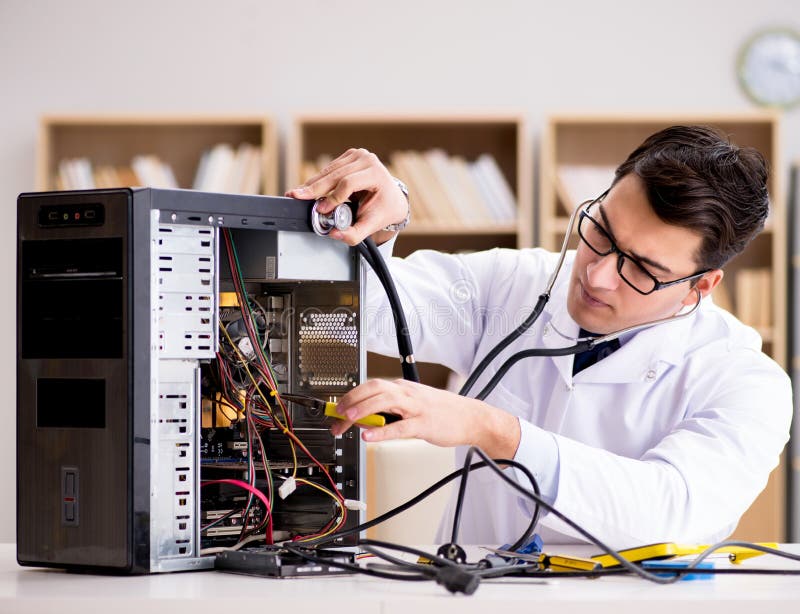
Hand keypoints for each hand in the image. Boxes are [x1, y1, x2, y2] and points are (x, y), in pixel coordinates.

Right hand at [285, 148, 407, 245]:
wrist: (392, 197)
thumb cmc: (384, 209)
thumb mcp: (372, 225)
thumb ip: (354, 234)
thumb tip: (334, 234)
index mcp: (376, 173)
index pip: (349, 183)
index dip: (332, 197)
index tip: (322, 209)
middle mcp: (367, 160)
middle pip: (335, 174)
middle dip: (314, 188)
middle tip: (297, 197)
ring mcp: (358, 155)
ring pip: (328, 171)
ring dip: (312, 184)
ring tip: (297, 194)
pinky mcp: (349, 156)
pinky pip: (329, 169)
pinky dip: (318, 180)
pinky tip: (309, 189)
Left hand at [330, 379, 521, 458]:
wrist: (470, 417)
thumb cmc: (441, 412)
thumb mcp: (412, 405)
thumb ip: (390, 409)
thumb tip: (365, 418)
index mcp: (402, 388)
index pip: (370, 386)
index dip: (350, 395)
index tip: (336, 408)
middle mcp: (407, 393)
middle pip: (373, 389)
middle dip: (351, 401)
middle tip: (336, 415)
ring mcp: (416, 408)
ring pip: (384, 401)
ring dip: (363, 409)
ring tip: (348, 419)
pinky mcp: (424, 424)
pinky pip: (399, 427)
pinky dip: (382, 431)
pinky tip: (369, 436)